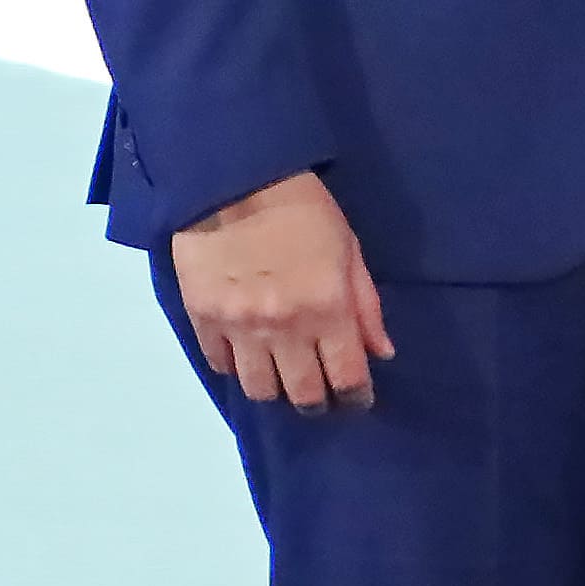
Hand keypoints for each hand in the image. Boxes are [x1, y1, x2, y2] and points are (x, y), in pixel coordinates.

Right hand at [171, 171, 390, 412]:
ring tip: (282, 378)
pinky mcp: (203, 318)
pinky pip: (219, 364)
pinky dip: (236, 367)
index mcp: (328, 310)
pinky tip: (247, 355)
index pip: (348, 378)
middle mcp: (284, 327)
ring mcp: (239, 326)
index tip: (357, 400)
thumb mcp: (350, 252)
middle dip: (317, 402)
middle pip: (302, 394)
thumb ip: (366, 307)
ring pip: (258, 389)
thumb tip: (381, 353)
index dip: (356, 397)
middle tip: (321, 395)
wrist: (234, 182)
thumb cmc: (305, 212)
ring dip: (275, 390)